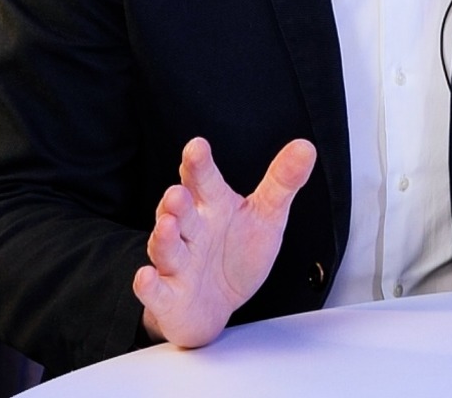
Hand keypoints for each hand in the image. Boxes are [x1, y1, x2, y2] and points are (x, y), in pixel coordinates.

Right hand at [132, 137, 316, 347]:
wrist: (216, 304)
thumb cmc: (236, 252)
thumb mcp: (266, 215)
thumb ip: (282, 182)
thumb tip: (305, 147)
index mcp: (212, 206)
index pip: (203, 180)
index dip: (199, 164)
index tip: (197, 147)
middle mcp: (190, 231)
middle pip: (180, 212)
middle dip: (177, 202)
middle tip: (178, 192)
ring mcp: (176, 263)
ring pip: (166, 248)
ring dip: (164, 238)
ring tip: (167, 225)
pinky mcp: (168, 297)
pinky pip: (155, 291)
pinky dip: (148, 285)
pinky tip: (146, 277)